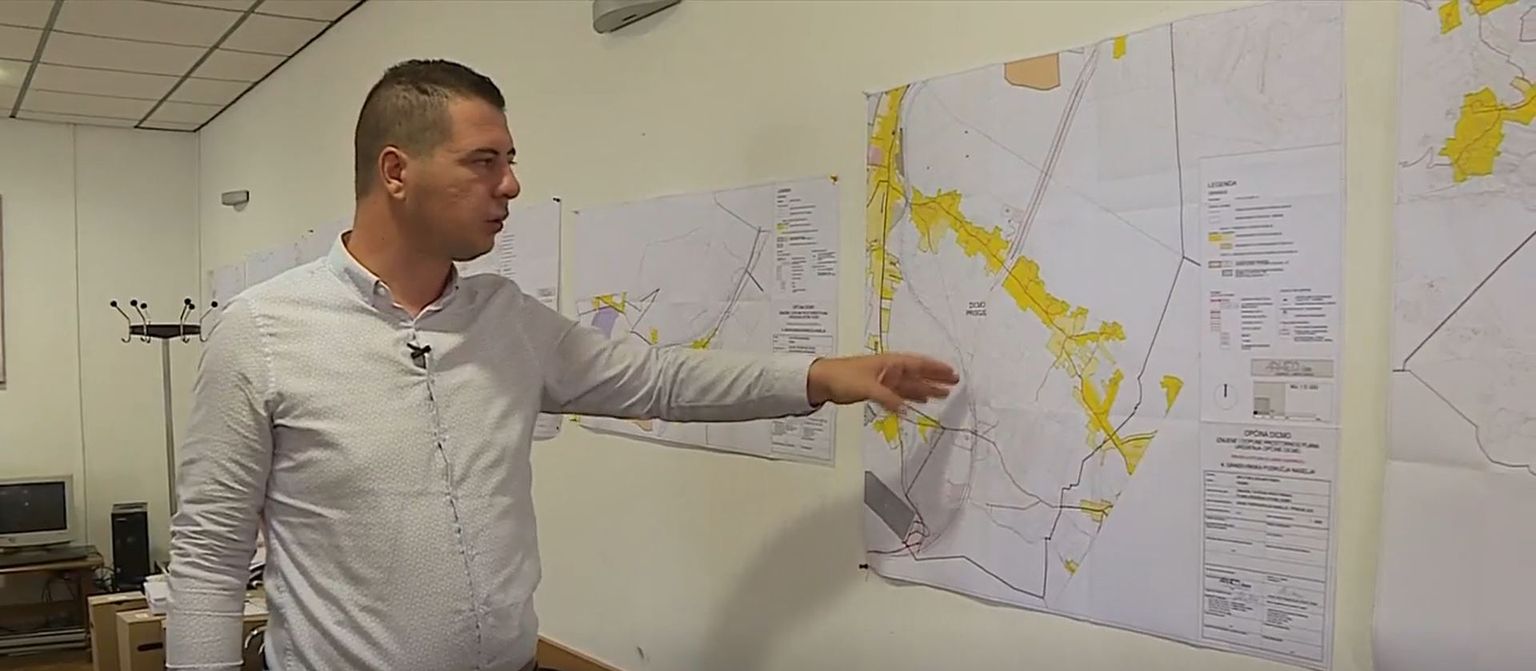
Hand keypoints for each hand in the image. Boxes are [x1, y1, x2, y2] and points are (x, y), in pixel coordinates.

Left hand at [806, 352, 958, 413]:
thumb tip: (905, 409)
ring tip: (943, 395)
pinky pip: (899, 394)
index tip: (952, 373)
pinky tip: (919, 403)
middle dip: (936, 379)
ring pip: (911, 385)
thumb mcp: (868, 387)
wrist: (821, 381)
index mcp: (890, 363)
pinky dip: (910, 398)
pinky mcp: (877, 390)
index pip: (919, 364)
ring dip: (926, 389)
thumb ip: (888, 398)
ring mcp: (884, 380)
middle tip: (954, 384)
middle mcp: (890, 370)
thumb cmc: (842, 377)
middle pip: (918, 374)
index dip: (936, 369)